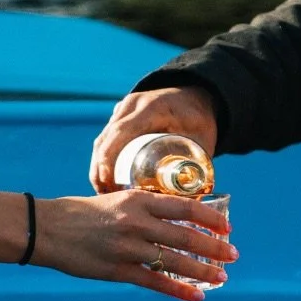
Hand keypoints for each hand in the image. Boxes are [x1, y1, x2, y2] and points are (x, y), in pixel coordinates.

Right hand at [34, 191, 236, 300]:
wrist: (48, 229)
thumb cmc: (83, 214)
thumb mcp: (117, 200)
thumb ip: (145, 209)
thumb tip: (177, 220)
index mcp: (138, 200)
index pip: (185, 207)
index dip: (210, 218)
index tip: (227, 227)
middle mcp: (136, 222)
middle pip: (186, 236)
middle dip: (215, 247)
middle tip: (233, 254)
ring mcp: (128, 248)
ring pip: (176, 261)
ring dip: (204, 271)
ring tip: (222, 277)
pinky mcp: (118, 270)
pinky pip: (157, 282)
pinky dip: (180, 290)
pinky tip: (198, 296)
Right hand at [89, 87, 218, 192]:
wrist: (194, 97)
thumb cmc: (199, 120)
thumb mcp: (202, 139)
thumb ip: (197, 167)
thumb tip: (190, 202)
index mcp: (152, 108)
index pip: (122, 131)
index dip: (109, 157)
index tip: (108, 182)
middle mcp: (133, 105)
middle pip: (106, 138)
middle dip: (100, 168)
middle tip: (104, 195)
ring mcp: (123, 109)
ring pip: (102, 139)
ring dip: (98, 166)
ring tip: (103, 192)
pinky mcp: (120, 116)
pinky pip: (106, 138)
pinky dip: (102, 159)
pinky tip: (104, 180)